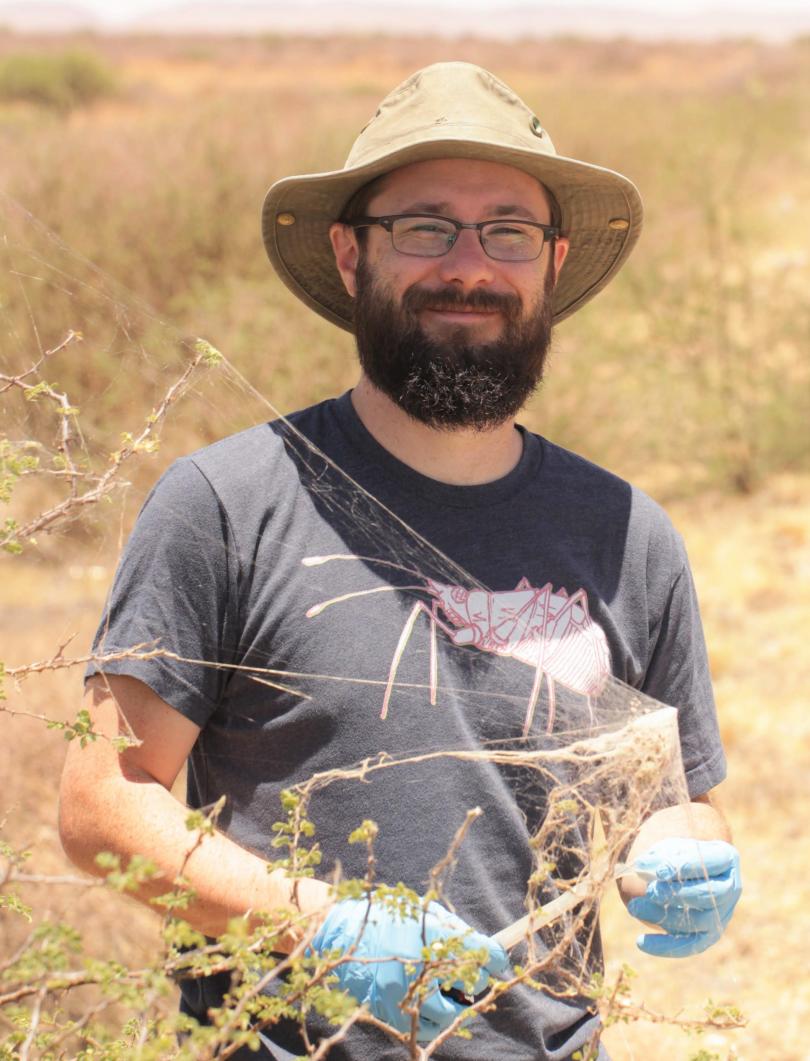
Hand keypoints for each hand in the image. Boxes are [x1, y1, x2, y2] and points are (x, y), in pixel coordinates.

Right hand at [310, 897, 507, 1039]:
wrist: (338, 931)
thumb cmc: (385, 916)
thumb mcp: (421, 912)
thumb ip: (452, 930)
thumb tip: (483, 949)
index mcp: (429, 937)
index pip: (480, 953)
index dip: (495, 957)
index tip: (499, 959)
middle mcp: (419, 968)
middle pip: (467, 988)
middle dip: (473, 980)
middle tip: (470, 974)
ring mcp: (403, 995)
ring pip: (446, 1015)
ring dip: (453, 1004)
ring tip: (447, 989)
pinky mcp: (388, 1012)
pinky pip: (421, 1026)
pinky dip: (431, 1018)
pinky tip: (427, 1000)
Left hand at [627, 838, 740, 957]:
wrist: (683, 874)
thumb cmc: (677, 856)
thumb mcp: (668, 848)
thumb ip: (657, 856)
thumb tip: (640, 866)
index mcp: (725, 858)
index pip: (710, 862)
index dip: (685, 867)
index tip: (659, 872)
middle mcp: (730, 888)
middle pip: (709, 895)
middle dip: (677, 894)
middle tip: (650, 891)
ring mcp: (722, 913)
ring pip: (698, 920)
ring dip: (664, 915)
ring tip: (634, 907)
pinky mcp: (709, 935)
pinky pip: (691, 944)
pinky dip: (666, 946)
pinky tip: (641, 942)